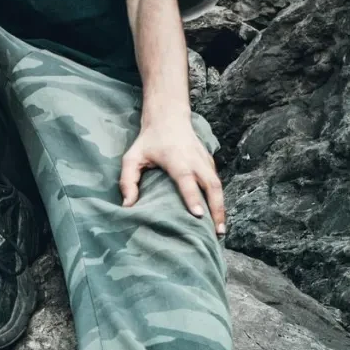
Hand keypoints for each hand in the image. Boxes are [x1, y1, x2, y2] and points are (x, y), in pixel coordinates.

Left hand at [119, 120, 225, 234]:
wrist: (168, 118)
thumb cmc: (148, 141)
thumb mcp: (132, 157)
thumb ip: (128, 181)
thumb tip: (127, 206)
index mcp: (176, 159)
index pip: (186, 180)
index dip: (193, 197)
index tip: (198, 215)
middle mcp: (195, 160)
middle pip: (211, 185)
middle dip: (216, 208)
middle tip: (219, 232)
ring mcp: (205, 161)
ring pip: (218, 185)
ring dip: (221, 207)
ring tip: (221, 230)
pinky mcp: (209, 162)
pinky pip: (217, 182)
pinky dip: (219, 199)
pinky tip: (218, 215)